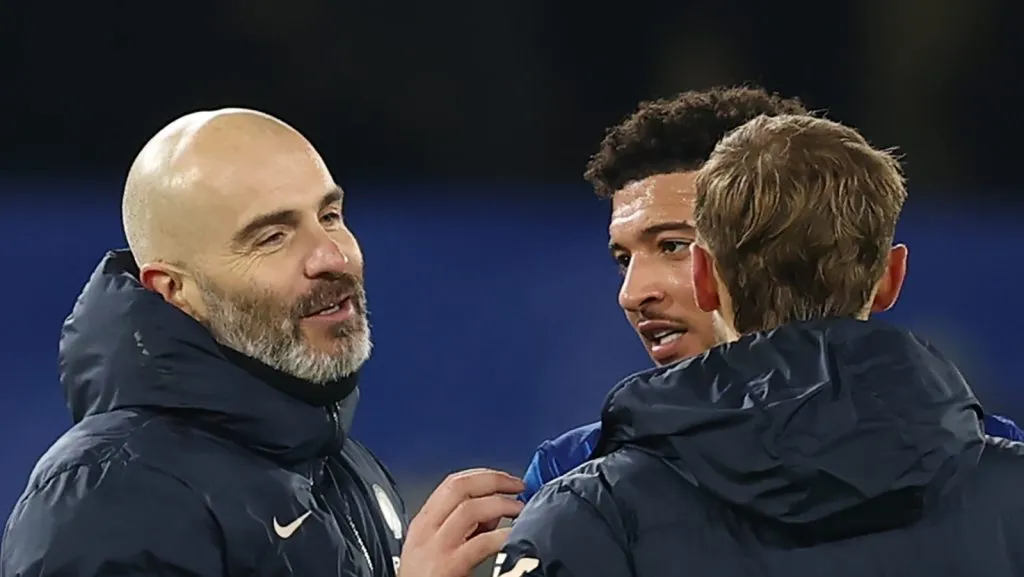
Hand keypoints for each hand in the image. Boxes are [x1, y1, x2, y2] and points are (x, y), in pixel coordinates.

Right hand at [398, 468, 523, 576]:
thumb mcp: (437, 547)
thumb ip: (462, 527)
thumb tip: (494, 511)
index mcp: (423, 523)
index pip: (451, 483)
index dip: (482, 474)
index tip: (505, 478)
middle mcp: (427, 530)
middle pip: (459, 486)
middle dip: (493, 480)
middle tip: (517, 486)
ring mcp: (436, 548)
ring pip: (470, 508)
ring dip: (501, 504)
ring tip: (520, 509)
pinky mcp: (448, 567)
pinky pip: (480, 543)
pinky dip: (502, 535)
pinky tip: (514, 536)